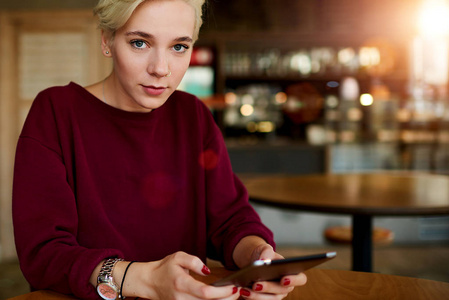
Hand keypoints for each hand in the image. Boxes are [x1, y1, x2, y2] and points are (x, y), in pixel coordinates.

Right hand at [118, 252, 239, 299]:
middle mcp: (182, 298)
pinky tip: (221, 299)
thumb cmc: (165, 268)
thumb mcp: (178, 257)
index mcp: (181, 283)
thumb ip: (194, 261)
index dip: (222, 292)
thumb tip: (207, 270)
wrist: (150, 282)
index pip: (205, 292)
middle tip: (239, 291)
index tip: (234, 287)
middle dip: (227, 299)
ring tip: (233, 295)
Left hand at [240, 244, 306, 299]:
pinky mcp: (265, 299)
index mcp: (291, 272)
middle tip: (256, 285)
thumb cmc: (265, 255)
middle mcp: (286, 286)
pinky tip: (242, 291)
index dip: (294, 280)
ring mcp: (276, 295)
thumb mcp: (265, 249)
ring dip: (257, 296)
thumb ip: (266, 251)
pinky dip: (251, 298)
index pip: (300, 279)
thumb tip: (264, 261)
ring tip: (245, 290)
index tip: (284, 279)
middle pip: (282, 291)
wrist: (254, 262)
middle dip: (268, 288)